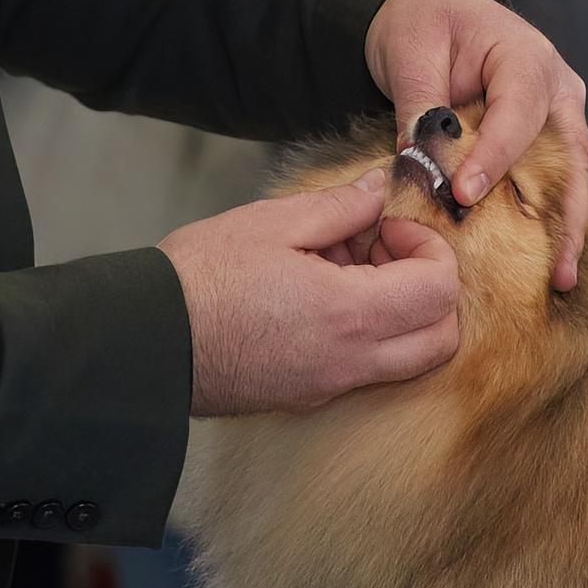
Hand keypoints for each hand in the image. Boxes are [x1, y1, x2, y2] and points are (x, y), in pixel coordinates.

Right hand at [162, 171, 462, 414]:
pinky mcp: (307, 398)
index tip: (386, 226)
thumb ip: (340, 206)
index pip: (440, 290)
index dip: (428, 248)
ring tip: (348, 271)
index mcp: (350, 314)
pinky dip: (369, 334)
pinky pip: (368, 370)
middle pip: (442, 337)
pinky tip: (321, 297)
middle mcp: (351, 361)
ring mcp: (330, 386)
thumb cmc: (201, 278)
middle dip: (430, 286)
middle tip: (381, 250)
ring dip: (402, 313)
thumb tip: (379, 189)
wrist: (145, 342)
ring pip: (410, 359)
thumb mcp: (273, 222)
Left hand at [365, 0, 587, 287]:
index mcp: (525, 56)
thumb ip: (419, 108)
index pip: (517, 112)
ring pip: (570, 175)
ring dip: (565, 227)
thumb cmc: (424, 21)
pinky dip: (548, 219)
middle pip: (568, 156)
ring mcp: (557, 115)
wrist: (432, 8)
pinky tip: (543, 262)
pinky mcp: (544, 138)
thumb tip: (418, 166)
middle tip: (555, 271)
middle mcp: (555, 88)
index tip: (462, 194)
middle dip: (564, 216)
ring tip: (559, 279)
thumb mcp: (410, 53)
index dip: (494, 157)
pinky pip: (551, 180)